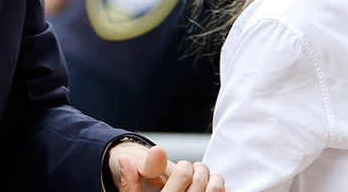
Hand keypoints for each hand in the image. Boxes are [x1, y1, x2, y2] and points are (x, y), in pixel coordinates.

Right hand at [109, 142, 226, 191]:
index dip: (185, 165)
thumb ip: (129, 185)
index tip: (183, 167)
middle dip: (200, 169)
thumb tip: (125, 159)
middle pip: (201, 179)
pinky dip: (222, 190)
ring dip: (214, 179)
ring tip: (206, 180)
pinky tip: (213, 191)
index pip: (184, 174)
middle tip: (196, 170)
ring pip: (216, 189)